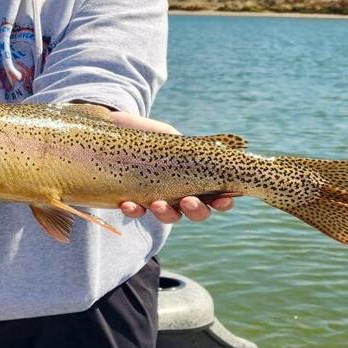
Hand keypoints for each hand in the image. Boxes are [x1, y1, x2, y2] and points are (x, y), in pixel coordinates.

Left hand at [107, 111, 237, 223]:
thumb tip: (232, 146)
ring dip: (166, 213)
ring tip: (157, 204)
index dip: (224, 202)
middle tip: (188, 201)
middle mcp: (182, 195)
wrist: (115, 131)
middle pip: (198, 213)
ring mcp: (159, 200)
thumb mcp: (175, 138)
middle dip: (195, 210)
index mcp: (198, 181)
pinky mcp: (134, 201)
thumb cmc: (152, 136)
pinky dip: (134, 210)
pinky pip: (137, 212)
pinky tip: (128, 204)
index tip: (224, 198)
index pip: (218, 197)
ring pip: (170, 217)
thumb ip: (196, 147)